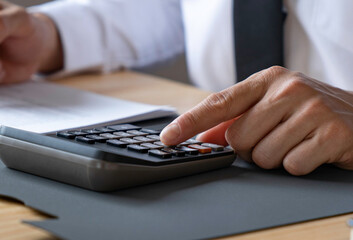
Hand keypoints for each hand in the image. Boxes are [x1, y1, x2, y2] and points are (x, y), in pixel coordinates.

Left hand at [160, 66, 352, 174]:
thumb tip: (203, 137)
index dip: (189, 122)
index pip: (219, 103)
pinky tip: (314, 151)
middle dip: (252, 148)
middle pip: (238, 138)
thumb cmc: (315, 113)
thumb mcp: (276, 107)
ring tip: (298, 143)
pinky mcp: (331, 133)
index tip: (167, 138)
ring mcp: (311, 109)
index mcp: (269, 79)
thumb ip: (238, 119)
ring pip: (263, 156)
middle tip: (279, 138)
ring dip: (277, 159)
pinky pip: (291, 165)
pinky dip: (299, 166)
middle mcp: (289, 89)